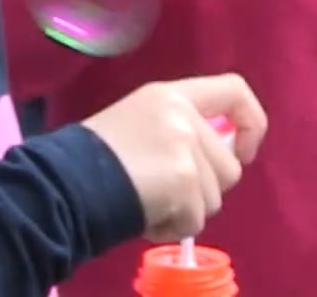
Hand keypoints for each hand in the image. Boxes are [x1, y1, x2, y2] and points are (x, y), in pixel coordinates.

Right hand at [81, 73, 266, 241]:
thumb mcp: (138, 122)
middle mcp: (183, 116)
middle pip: (229, 165)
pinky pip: (194, 221)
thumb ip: (179, 129)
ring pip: (216, 198)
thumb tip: (218, 158)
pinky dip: (172, 227)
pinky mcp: (183, 182)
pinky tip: (145, 215)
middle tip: (165, 191)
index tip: (243, 150)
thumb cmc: (94, 155)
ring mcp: (186, 149)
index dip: (251, 123)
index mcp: (171, 95)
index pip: (233, 90)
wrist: (64, 181)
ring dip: (186, 210)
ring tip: (149, 201)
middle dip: (204, 188)